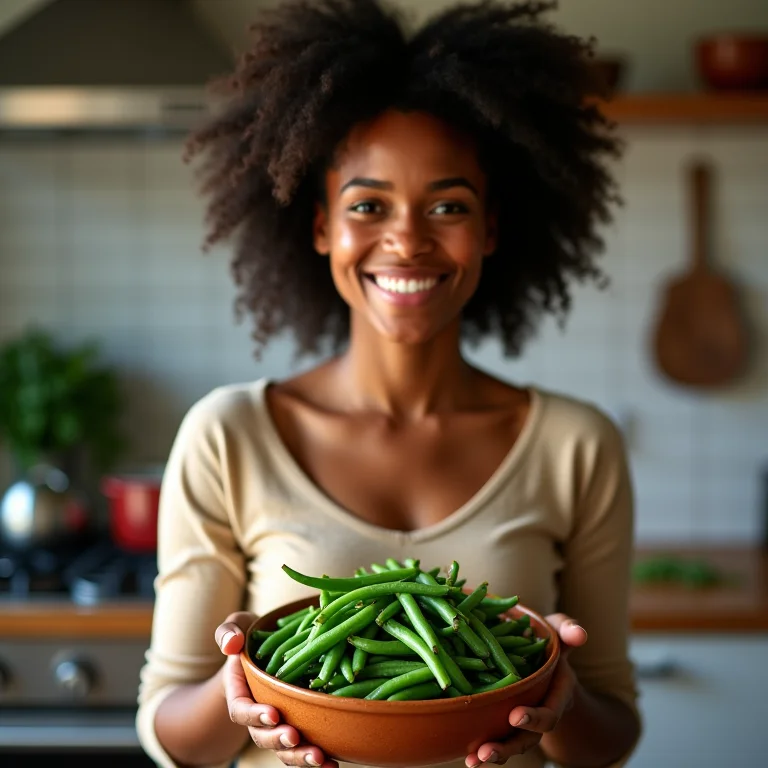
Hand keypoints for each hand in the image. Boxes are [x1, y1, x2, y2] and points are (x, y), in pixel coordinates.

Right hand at [216, 611, 338, 767]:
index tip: (273, 714)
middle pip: (263, 736)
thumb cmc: (251, 638)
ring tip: (318, 758)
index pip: (241, 710)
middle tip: (294, 736)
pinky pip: (303, 748)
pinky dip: (317, 759)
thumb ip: (228, 632)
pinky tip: (333, 763)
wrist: (267, 652)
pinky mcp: (298, 728)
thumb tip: (231, 645)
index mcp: (240, 693)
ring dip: (299, 757)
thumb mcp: (238, 626)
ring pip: (284, 750)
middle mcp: (258, 715)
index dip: (255, 715)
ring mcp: (278, 725)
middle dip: (278, 740)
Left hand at [465, 613, 587, 766]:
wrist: (540, 659)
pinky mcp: (502, 720)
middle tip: (486, 751)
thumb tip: (580, 634)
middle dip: (507, 747)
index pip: (549, 714)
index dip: (535, 717)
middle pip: (527, 739)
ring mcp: (520, 720)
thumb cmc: (549, 642)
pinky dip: (479, 745)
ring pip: (509, 744)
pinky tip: (463, 753)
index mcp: (555, 695)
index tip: (516, 715)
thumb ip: (568, 630)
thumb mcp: (559, 631)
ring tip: (472, 760)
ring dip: (491, 753)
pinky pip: (494, 736)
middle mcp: (538, 714)